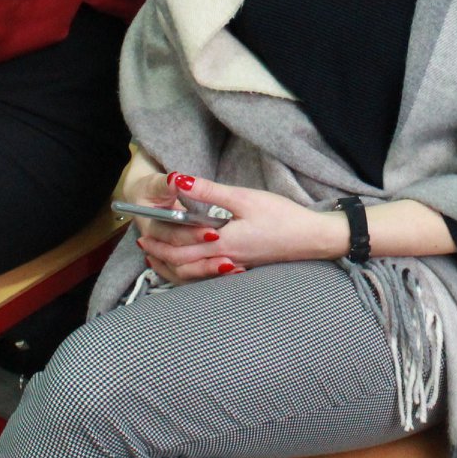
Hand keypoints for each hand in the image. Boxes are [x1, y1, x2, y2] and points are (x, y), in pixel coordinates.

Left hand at [130, 172, 342, 285]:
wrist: (313, 238)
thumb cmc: (282, 217)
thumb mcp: (244, 198)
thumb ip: (209, 191)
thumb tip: (178, 181)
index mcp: (221, 243)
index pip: (178, 249)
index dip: (158, 243)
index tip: (143, 234)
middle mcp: (224, 261)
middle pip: (182, 265)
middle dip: (161, 257)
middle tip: (145, 247)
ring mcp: (235, 267)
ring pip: (195, 275)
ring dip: (175, 267)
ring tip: (162, 258)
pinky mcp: (244, 267)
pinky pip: (209, 276)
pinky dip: (194, 271)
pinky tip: (195, 263)